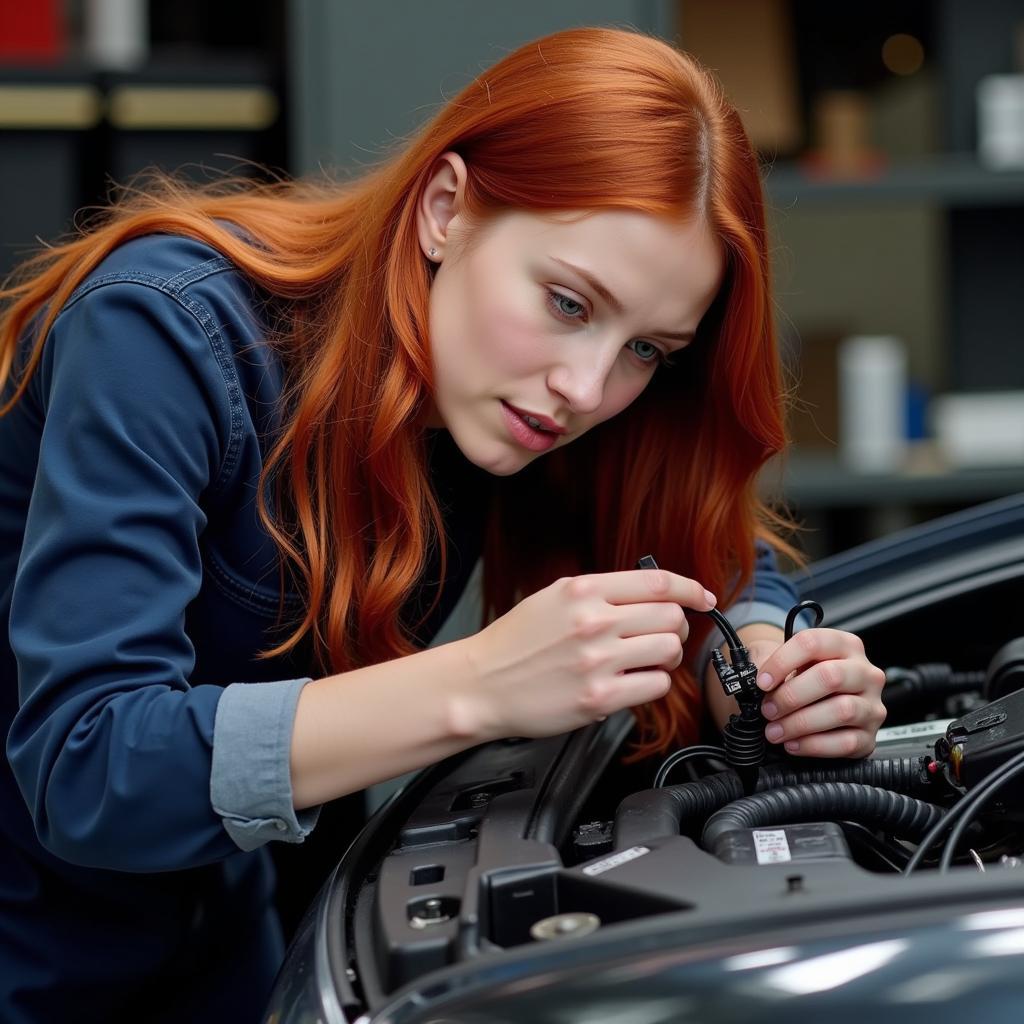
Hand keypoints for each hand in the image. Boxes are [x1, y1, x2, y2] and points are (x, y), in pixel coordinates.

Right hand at [457, 569, 715, 741]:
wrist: (481, 684)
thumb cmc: (515, 643)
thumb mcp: (553, 598)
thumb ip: (599, 593)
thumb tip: (649, 595)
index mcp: (583, 590)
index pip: (658, 581)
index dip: (690, 588)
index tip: (703, 597)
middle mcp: (593, 621)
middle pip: (670, 616)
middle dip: (676, 626)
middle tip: (664, 636)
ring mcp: (597, 660)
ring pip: (669, 650)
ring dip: (667, 656)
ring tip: (647, 661)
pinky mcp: (599, 697)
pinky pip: (655, 686)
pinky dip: (653, 684)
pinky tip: (633, 683)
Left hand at [744, 628, 886, 757]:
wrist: (816, 698)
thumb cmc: (802, 676)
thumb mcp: (785, 660)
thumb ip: (768, 662)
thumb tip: (751, 678)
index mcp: (845, 645)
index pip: (813, 643)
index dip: (782, 662)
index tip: (762, 681)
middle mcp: (864, 673)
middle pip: (830, 677)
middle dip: (791, 696)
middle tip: (768, 709)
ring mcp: (871, 705)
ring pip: (841, 710)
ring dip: (800, 723)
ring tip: (775, 730)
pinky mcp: (869, 737)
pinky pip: (845, 742)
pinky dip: (813, 745)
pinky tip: (793, 743)